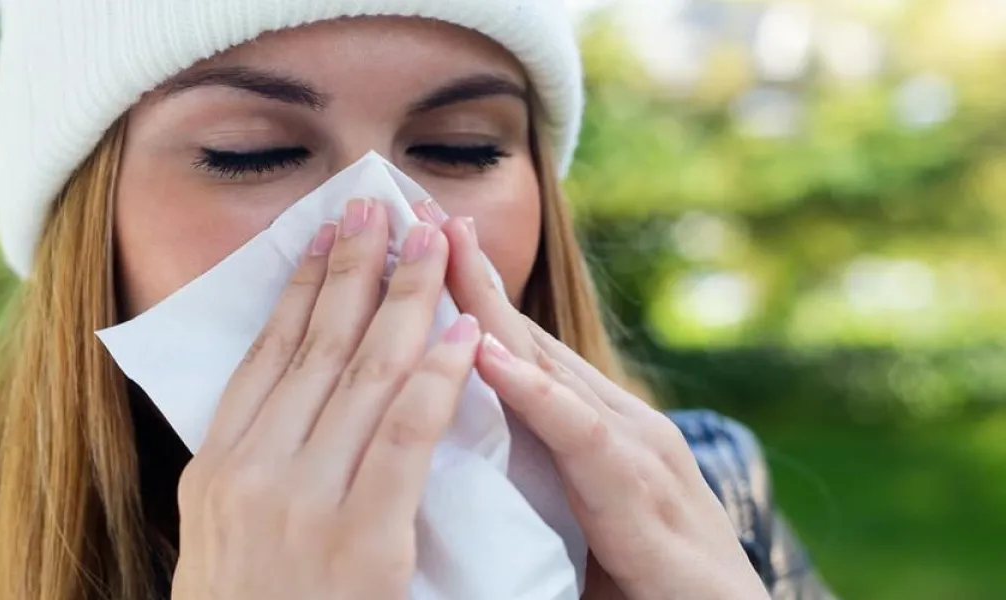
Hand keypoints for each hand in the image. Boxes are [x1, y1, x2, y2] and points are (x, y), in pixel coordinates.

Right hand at [172, 199, 481, 599]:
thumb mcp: (222, 541)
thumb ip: (250, 472)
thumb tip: (283, 409)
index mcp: (214, 468)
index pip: (266, 354)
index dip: (302, 286)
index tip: (327, 233)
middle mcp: (250, 470)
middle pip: (315, 345)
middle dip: (354, 268)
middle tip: (382, 204)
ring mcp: (302, 502)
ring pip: (362, 375)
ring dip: (403, 300)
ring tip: (430, 243)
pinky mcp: (360, 539)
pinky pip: (405, 437)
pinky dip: (436, 378)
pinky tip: (463, 335)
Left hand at [434, 213, 768, 599]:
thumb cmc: (641, 581)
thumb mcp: (569, 516)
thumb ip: (525, 478)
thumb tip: (452, 459)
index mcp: (588, 424)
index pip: (515, 345)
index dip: (461, 295)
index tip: (406, 247)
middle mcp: (613, 418)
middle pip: (524, 333)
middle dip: (467, 272)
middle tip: (415, 207)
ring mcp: (634, 445)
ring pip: (548, 362)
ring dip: (490, 305)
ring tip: (442, 248)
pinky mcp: (640, 490)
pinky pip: (578, 432)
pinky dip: (533, 392)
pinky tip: (488, 355)